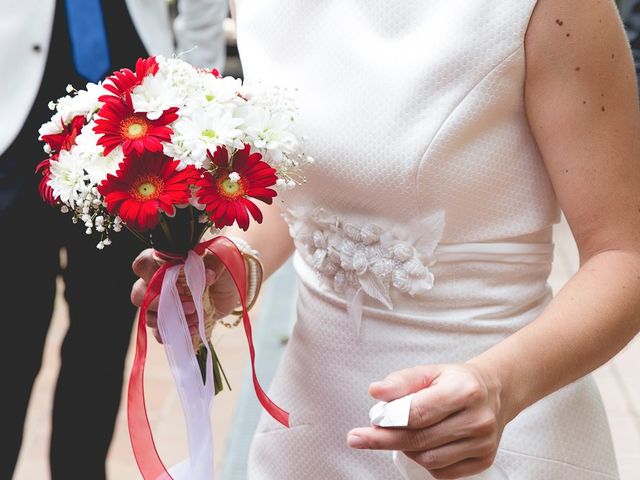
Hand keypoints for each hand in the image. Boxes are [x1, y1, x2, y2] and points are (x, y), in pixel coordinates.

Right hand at [130, 248, 239, 342]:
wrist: (231, 289)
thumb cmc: (221, 269)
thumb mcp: (221, 260)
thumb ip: (212, 263)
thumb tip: (208, 275)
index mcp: (165, 262)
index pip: (143, 265)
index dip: (153, 275)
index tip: (179, 283)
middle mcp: (157, 282)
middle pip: (139, 295)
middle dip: (162, 304)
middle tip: (191, 306)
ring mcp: (162, 304)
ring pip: (149, 317)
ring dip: (172, 321)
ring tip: (197, 317)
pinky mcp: (171, 321)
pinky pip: (161, 333)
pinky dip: (176, 334)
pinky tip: (194, 329)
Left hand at [347, 363, 505, 479]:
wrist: (494, 391)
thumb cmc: (457, 381)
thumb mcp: (429, 371)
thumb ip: (401, 381)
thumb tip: (376, 391)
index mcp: (464, 390)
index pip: (418, 413)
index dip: (389, 420)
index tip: (367, 424)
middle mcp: (477, 418)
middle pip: (420, 439)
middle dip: (386, 439)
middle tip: (361, 437)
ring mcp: (482, 442)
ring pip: (429, 459)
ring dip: (406, 449)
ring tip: (399, 435)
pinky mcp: (484, 459)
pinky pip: (443, 472)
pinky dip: (424, 461)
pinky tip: (420, 446)